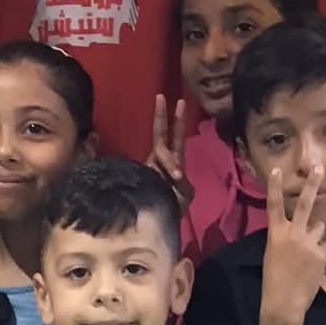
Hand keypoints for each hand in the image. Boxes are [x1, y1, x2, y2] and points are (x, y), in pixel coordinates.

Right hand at [148, 94, 194, 208]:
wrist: (156, 227)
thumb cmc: (171, 209)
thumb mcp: (184, 195)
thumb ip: (184, 182)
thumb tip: (177, 173)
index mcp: (170, 163)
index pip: (174, 138)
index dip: (176, 121)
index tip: (179, 101)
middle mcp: (158, 162)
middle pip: (161, 136)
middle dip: (162, 117)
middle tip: (164, 97)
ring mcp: (149, 168)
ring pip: (160, 152)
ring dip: (170, 162)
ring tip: (176, 177)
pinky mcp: (141, 176)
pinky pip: (153, 168)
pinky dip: (165, 171)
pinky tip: (171, 178)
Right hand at [260, 165, 325, 323]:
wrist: (283, 302)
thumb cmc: (274, 280)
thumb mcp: (273, 253)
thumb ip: (285, 237)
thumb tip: (299, 229)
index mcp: (275, 233)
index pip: (274, 205)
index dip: (274, 187)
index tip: (276, 170)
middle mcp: (292, 233)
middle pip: (305, 204)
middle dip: (312, 184)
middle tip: (319, 167)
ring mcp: (308, 242)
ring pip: (320, 228)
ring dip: (317, 237)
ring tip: (308, 255)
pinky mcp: (321, 253)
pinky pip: (325, 247)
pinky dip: (321, 254)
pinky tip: (313, 267)